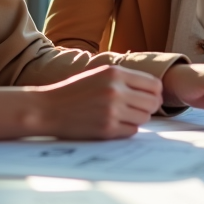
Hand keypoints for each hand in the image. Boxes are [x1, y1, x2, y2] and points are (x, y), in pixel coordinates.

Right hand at [32, 65, 162, 139]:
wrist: (47, 109)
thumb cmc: (74, 91)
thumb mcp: (100, 74)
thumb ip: (125, 78)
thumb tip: (156, 90)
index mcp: (115, 73)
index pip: (154, 84)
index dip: (155, 93)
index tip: (149, 97)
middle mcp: (116, 90)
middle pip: (153, 103)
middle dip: (149, 107)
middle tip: (137, 109)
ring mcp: (112, 111)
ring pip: (144, 117)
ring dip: (137, 118)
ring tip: (121, 115)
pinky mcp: (106, 129)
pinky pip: (131, 131)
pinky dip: (126, 129)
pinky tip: (113, 124)